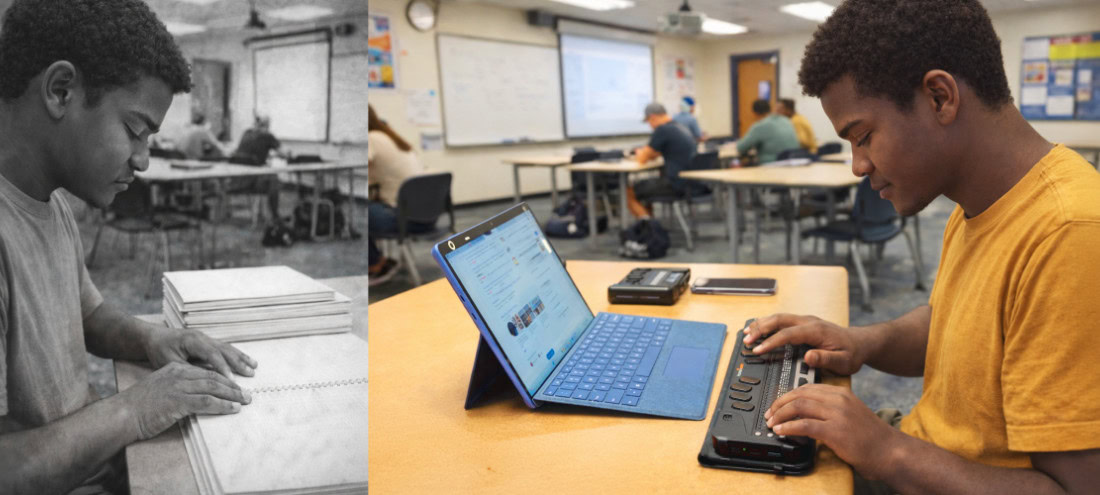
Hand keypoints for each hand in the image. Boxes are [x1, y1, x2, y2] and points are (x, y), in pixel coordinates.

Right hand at [119, 362, 251, 439]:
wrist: (122, 414)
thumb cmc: (138, 407)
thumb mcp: (160, 390)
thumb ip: (178, 389)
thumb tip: (195, 396)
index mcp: (175, 369)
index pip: (205, 372)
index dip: (223, 378)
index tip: (236, 386)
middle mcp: (178, 374)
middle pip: (213, 377)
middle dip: (233, 386)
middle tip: (247, 393)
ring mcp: (178, 387)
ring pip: (213, 388)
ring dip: (233, 395)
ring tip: (246, 400)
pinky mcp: (178, 401)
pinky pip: (207, 402)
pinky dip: (223, 405)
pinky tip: (233, 409)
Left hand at [145, 326, 256, 378]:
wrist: (153, 338)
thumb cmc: (159, 350)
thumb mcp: (169, 362)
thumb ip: (187, 370)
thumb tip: (204, 381)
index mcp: (193, 341)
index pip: (212, 354)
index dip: (222, 367)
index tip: (231, 381)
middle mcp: (203, 337)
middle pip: (224, 350)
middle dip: (238, 363)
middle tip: (250, 374)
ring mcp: (207, 339)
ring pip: (227, 348)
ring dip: (241, 358)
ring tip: (254, 368)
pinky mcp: (208, 342)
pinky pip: (225, 349)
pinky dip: (236, 356)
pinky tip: (245, 361)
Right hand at [742, 314, 864, 375]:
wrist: (860, 343)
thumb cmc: (852, 353)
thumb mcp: (843, 361)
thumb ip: (826, 359)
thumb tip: (808, 356)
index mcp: (816, 330)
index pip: (788, 334)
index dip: (771, 341)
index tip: (758, 350)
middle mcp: (808, 321)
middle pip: (779, 320)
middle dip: (760, 329)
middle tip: (746, 340)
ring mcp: (805, 320)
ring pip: (778, 317)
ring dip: (761, 324)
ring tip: (746, 333)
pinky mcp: (803, 323)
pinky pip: (782, 320)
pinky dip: (767, 323)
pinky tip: (758, 328)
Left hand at [765, 384, 901, 479]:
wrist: (890, 451)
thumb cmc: (870, 437)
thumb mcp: (850, 414)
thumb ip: (829, 409)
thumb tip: (803, 414)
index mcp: (841, 393)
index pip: (806, 388)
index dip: (787, 396)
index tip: (777, 405)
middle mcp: (838, 399)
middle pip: (799, 394)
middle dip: (779, 404)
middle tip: (769, 414)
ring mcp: (837, 414)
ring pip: (799, 406)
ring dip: (780, 415)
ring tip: (772, 423)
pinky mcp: (835, 431)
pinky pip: (804, 425)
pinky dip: (788, 427)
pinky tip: (781, 431)